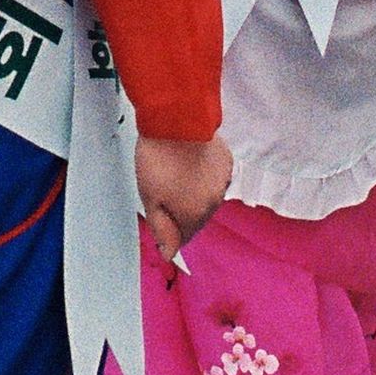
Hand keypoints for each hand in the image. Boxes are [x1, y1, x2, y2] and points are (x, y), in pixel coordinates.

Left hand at [135, 132, 230, 265]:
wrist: (176, 120)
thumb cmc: (159, 158)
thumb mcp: (149, 199)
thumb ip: (161, 230)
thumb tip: (168, 254)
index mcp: (194, 215)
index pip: (183, 237)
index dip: (168, 228)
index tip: (157, 211)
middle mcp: (214, 202)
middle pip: (195, 217)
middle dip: (179, 208)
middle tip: (162, 187)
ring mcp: (223, 181)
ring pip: (206, 197)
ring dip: (193, 191)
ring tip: (175, 171)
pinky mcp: (226, 162)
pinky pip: (214, 177)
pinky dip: (203, 174)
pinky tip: (189, 161)